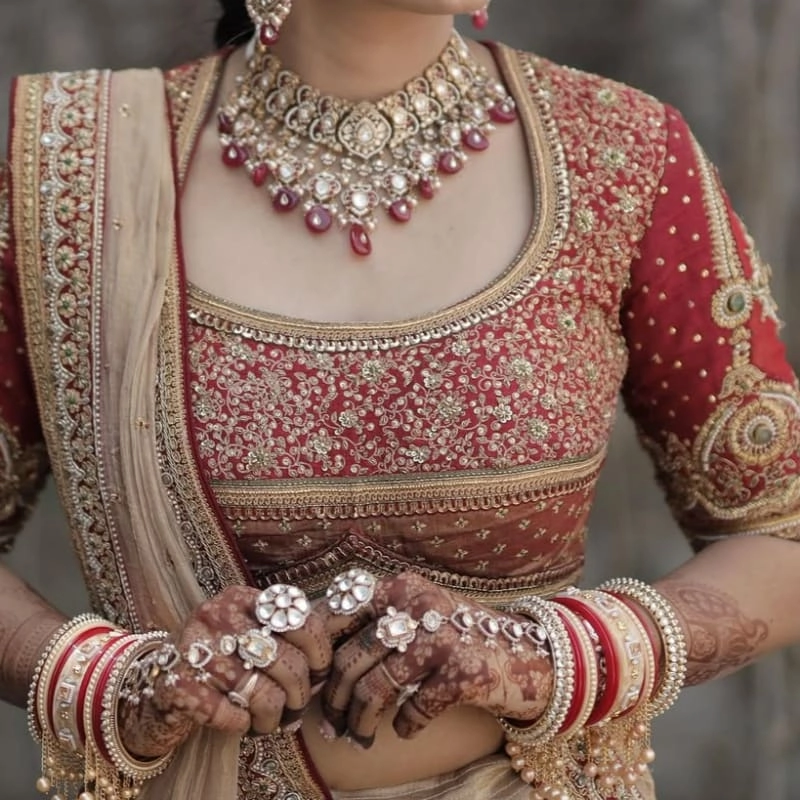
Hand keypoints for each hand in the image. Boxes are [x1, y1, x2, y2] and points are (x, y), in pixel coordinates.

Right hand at [119, 585, 332, 757]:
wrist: (159, 690)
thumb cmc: (223, 662)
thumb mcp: (255, 634)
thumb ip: (295, 631)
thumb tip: (349, 625)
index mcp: (242, 597)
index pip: (302, 620)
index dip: (320, 655)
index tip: (318, 675)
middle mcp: (217, 614)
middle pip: (286, 661)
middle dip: (298, 695)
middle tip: (293, 708)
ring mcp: (194, 647)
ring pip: (261, 693)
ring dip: (272, 718)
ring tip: (268, 722)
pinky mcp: (176, 684)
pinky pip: (228, 714)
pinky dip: (240, 726)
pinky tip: (238, 722)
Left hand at [319, 571, 552, 747]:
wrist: (532, 654)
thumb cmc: (461, 636)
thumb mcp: (419, 614)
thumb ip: (375, 625)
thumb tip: (319, 662)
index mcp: (400, 587)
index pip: (338, 614)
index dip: (316, 653)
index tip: (308, 683)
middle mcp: (418, 606)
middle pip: (351, 659)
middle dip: (332, 700)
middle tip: (329, 726)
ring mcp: (441, 639)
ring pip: (375, 688)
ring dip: (359, 722)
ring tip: (357, 737)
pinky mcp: (462, 674)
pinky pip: (413, 710)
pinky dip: (404, 727)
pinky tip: (405, 729)